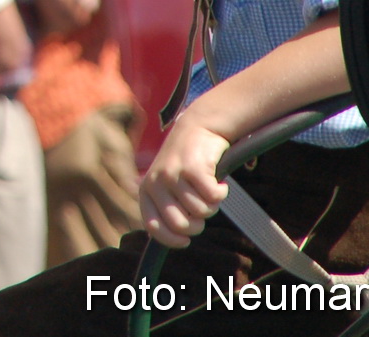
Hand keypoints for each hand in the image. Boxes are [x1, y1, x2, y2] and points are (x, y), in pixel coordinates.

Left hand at [139, 114, 228, 247]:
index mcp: (146, 190)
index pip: (153, 227)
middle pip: (181, 224)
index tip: (186, 241)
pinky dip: (222, 192)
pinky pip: (214, 197)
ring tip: (208, 187)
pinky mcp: (193, 167)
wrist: (199, 127)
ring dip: (211, 204)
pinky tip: (218, 181)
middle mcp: (156, 182)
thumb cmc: (185, 164)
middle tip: (203, 208)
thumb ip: (167, 208)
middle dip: (197, 224)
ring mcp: (174, 174)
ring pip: (201, 211)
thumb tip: (175, 238)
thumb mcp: (168, 185)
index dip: (172, 239)